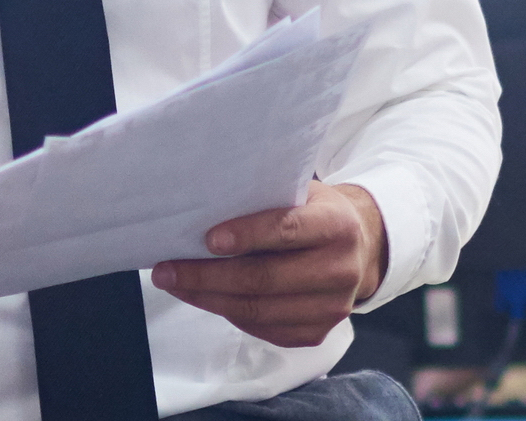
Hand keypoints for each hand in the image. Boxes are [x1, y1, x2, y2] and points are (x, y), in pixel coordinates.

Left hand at [154, 181, 386, 347]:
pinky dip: (227, 313)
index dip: (247, 235)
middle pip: (264, 279)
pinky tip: (203, 297)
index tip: (207, 239)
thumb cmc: (314, 213)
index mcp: (337, 226)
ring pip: (257, 309)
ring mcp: (331, 308)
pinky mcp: (317, 333)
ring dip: (208, 299)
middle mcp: (341, 270)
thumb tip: (203, 208)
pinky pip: (262, 328)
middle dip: (207, 276)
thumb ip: (265, 198)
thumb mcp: (301, 192)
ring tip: (174, 284)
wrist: (358, 248)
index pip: (287, 231)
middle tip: (167, 271)